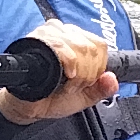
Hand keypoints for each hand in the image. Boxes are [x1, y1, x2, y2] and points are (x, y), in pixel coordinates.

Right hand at [0, 21, 117, 124]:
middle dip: (87, 74)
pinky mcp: (36, 39)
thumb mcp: (83, 97)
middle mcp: (63, 33)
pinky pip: (60, 44)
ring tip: (66, 84)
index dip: (97, 68)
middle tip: (73, 86)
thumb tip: (112, 79)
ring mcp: (49, 34)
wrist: (26, 105)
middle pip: (91, 46)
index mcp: (77, 41)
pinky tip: (65, 74)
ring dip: (77, 71)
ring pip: (79, 46)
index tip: (85, 83)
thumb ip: (101, 90)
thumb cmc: (50, 97)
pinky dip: (68, 62)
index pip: (99, 45)